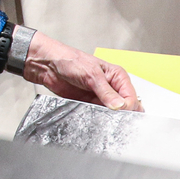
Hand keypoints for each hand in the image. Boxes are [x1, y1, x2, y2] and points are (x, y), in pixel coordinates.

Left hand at [23, 32, 141, 111]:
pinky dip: (99, 117)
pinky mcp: (90, 103)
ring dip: (109, 116)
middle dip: (121, 113)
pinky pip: (99, 114)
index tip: (120, 111)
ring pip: (113, 112)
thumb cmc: (69, 60)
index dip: (128, 106)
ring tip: (103, 116)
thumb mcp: (91, 74)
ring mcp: (100, 96)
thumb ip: (106, 92)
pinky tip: (96, 118)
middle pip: (125, 106)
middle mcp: (111, 86)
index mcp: (117, 76)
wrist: (48, 66)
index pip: (131, 96)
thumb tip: (120, 106)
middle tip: (114, 117)